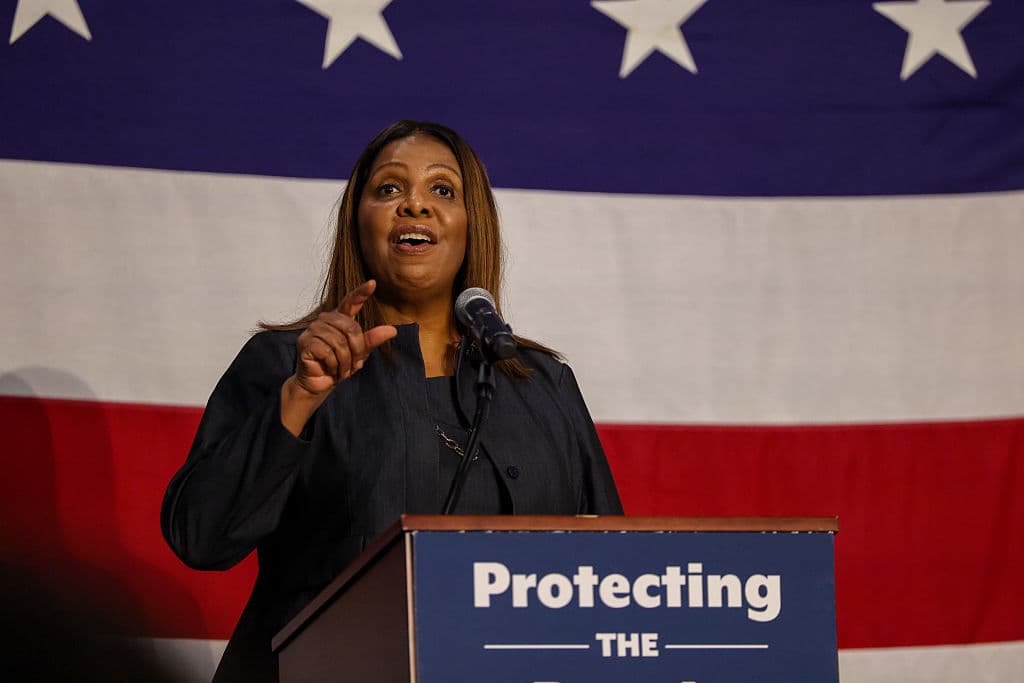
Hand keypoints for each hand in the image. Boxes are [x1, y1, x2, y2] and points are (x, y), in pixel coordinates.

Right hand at [293, 280, 397, 394]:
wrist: (319, 383)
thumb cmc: (339, 365)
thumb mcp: (360, 353)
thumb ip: (372, 340)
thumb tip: (393, 330)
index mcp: (339, 319)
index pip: (350, 302)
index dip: (361, 292)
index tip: (372, 283)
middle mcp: (325, 320)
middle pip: (350, 327)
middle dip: (357, 349)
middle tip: (354, 365)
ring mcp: (313, 329)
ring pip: (339, 342)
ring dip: (345, 361)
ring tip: (342, 369)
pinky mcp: (305, 342)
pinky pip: (327, 352)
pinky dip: (334, 365)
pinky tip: (331, 369)